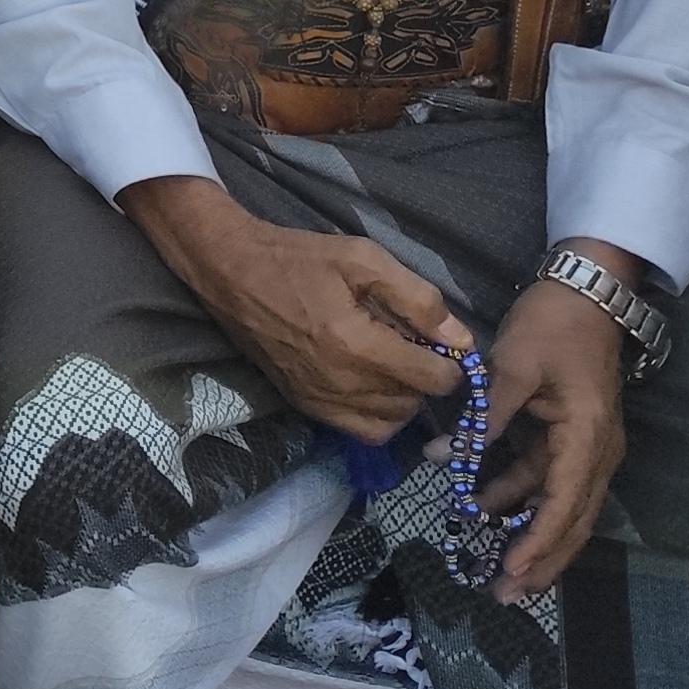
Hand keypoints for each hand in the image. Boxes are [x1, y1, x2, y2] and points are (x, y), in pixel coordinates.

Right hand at [128, 176, 465, 438]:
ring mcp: (318, 398)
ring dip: (403, 399)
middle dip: (425, 378)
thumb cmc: (297, 258)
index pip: (433, 379)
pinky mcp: (303, 403)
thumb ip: (418, 299)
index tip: (442, 342)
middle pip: (414, 403)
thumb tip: (460, 338)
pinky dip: (377, 416)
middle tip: (414, 347)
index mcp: (357, 345)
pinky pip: (358, 430)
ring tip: (393, 366)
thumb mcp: (363, 259)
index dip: (451, 363)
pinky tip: (371, 384)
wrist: (228, 269)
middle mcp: (340, 383)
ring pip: (389, 422)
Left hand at [477, 259, 635, 603]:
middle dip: (540, 560)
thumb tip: (448, 458)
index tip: (513, 571)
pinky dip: (517, 499)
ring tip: (493, 568)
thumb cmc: (551, 327)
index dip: (539, 541)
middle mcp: (594, 451)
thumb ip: (484, 415)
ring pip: (557, 506)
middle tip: (505, 594)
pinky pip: (544, 480)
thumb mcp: (512, 366)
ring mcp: (582, 446)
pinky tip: (481, 510)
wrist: (583, 294)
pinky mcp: (565, 437)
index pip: (562, 503)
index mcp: (586, 437)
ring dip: (527, 535)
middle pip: (570, 520)